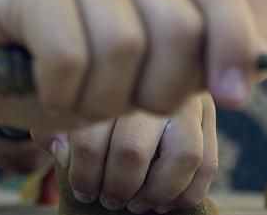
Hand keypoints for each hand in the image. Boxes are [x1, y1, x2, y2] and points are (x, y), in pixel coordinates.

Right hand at [0, 0, 261, 132]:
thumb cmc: (24, 75)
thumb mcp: (111, 86)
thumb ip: (168, 72)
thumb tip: (239, 80)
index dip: (238, 48)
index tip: (235, 96)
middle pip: (179, 30)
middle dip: (148, 92)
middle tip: (99, 103)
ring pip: (124, 45)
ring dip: (90, 98)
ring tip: (56, 92)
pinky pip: (71, 53)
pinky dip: (52, 90)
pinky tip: (28, 80)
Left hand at [35, 94, 216, 212]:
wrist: (130, 65)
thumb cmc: (90, 96)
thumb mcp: (65, 102)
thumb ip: (56, 127)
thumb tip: (64, 154)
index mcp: (104, 77)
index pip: (90, 138)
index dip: (83, 175)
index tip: (82, 189)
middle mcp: (148, 81)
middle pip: (132, 149)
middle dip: (117, 187)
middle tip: (108, 199)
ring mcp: (184, 97)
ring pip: (181, 156)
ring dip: (155, 192)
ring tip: (135, 204)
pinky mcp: (209, 113)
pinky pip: (208, 163)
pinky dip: (185, 193)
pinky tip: (163, 203)